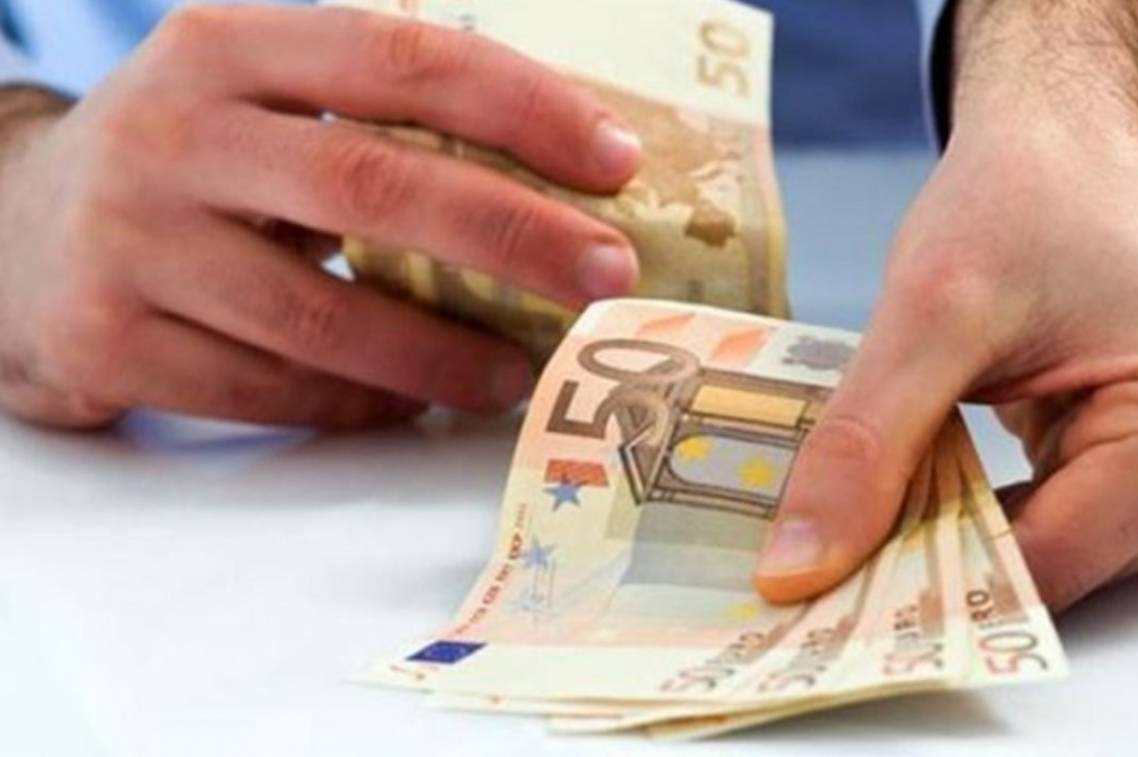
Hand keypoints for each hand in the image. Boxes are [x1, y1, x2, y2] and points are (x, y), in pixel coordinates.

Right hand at [0, 6, 640, 428]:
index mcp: (227, 47)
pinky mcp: (110, 341)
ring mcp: (131, 244)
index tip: (617, 161)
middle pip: (376, 188)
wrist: (15, 233)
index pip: (402, 60)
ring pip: (324, 318)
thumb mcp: (256, 100)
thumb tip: (559, 183)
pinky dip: (359, 405)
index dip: (524, 107)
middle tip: (607, 275)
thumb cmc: (189, 165)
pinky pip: (270, 392)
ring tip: (521, 371)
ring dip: (444, 354)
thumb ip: (375, 118)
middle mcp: (174, 136)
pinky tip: (413, 403)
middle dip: (514, 236)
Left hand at [755, 0, 1137, 609]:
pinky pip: (1054, 522)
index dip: (930, 592)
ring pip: (1049, 555)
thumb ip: (867, 444)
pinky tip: (911, 500)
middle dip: (936, 570)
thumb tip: (800, 566)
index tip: (820, 604)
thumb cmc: (1021, 193)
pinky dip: (978, 516)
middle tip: (816, 575)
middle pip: (1055, 570)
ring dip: (952, 545)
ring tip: (856, 531)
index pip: (1051, 565)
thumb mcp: (931, 312)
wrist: (1060, 137)